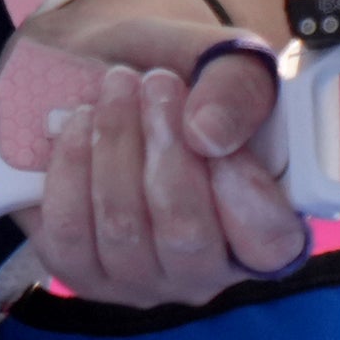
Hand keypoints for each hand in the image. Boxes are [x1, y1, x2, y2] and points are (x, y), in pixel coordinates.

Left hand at [0, 0, 306, 305]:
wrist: (109, 69)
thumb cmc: (183, 73)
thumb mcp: (223, 60)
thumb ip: (237, 88)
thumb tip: (209, 134)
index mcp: (262, 229)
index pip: (270, 244)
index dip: (243, 190)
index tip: (209, 129)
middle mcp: (206, 270)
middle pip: (186, 235)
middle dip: (165, 149)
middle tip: (156, 81)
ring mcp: (142, 280)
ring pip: (124, 229)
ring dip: (116, 144)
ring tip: (117, 86)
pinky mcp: (82, 272)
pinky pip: (69, 232)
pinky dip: (71, 167)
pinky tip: (78, 122)